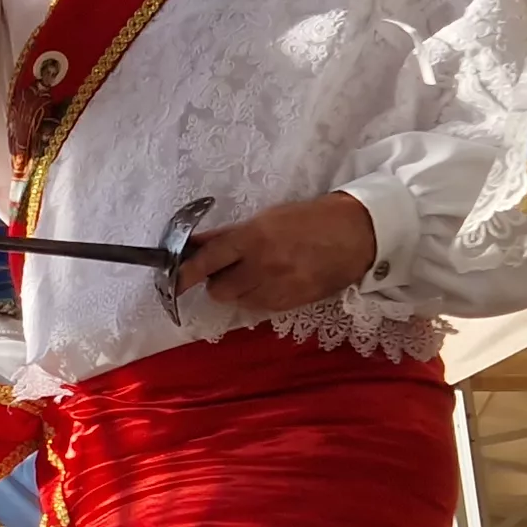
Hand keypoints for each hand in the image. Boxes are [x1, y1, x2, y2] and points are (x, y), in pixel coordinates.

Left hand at [175, 192, 380, 312]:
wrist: (356, 234)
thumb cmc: (309, 220)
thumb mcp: (267, 219)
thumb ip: (229, 235)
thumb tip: (195, 243)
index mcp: (253, 239)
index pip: (207, 261)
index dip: (184, 273)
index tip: (170, 281)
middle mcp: (262, 267)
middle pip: (218, 289)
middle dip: (217, 281)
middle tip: (229, 266)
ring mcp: (277, 289)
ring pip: (237, 301)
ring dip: (237, 290)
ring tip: (255, 271)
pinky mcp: (290, 304)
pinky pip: (258, 307)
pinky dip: (256, 297)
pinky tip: (272, 281)